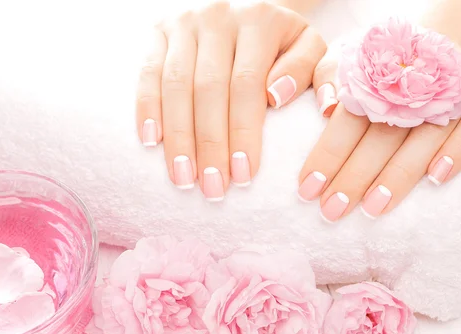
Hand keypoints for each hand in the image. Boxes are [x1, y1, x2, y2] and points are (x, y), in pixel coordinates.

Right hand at [136, 1, 325, 200]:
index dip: (243, 132)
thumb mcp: (308, 46)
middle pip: (208, 89)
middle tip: (212, 188)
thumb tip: (279, 96)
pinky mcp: (159, 31)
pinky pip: (148, 73)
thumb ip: (313, 69)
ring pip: (175, 85)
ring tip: (182, 178)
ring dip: (178, 136)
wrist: (246, 6)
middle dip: (210, 144)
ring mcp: (184, 22)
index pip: (247, 83)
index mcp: (260, 19)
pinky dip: (147, 108)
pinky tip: (151, 142)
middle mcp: (218, 16)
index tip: (244, 175)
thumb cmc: (281, 41)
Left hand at [299, 48, 460, 221]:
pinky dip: (459, 150)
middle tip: (333, 208)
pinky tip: (437, 178)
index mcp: (380, 68)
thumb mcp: (350, 63)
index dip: (328, 154)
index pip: (349, 116)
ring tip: (374, 208)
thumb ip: (330, 79)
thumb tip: (325, 108)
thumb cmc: (387, 69)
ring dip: (399, 174)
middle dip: (355, 175)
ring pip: (426, 134)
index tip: (308, 189)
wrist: (444, 42)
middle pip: (384, 132)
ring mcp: (459, 81)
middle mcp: (419, 74)